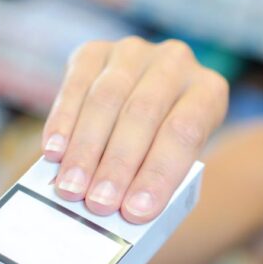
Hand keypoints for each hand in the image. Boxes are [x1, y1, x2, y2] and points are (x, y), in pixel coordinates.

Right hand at [41, 37, 228, 222]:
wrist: (149, 108)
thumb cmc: (164, 146)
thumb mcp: (176, 161)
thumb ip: (155, 180)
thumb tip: (122, 213)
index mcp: (209, 90)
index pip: (184, 132)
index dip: (159, 172)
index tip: (136, 211)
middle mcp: (175, 61)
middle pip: (143, 113)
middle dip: (118, 164)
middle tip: (98, 204)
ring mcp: (135, 51)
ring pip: (106, 98)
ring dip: (86, 148)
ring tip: (71, 188)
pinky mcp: (96, 50)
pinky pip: (76, 84)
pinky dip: (63, 122)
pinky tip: (53, 153)